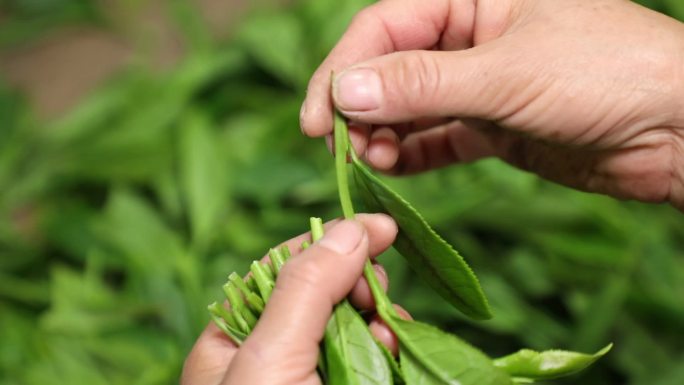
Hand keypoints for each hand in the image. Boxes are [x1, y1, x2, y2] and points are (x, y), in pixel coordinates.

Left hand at [181, 214, 408, 384]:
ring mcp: (310, 375)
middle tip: (377, 291)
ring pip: (356, 325)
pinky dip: (390, 349)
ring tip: (387, 332)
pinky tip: (395, 351)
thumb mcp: (272, 355)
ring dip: (380, 319)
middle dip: (359, 284)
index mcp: (233, 339)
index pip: (283, 268)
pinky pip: (374, 356)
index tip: (381, 227)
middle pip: (326, 293)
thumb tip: (350, 229)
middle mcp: (271, 356)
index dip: (330, 241)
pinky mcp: (347, 384)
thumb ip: (306, 289)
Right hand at [300, 0, 683, 209]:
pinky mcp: (491, 126)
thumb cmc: (608, 74)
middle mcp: (470, 35)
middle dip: (360, 107)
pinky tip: (390, 168)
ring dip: (381, 134)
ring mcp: (478, 83)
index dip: (345, 69)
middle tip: (338, 146)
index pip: (385, 26)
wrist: (680, 132)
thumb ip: (423, 84)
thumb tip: (345, 92)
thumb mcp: (508, 73)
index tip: (320, 118)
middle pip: (389, 67)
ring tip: (368, 161)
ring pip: (408, 106)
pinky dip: (410, 154)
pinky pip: (435, 139)